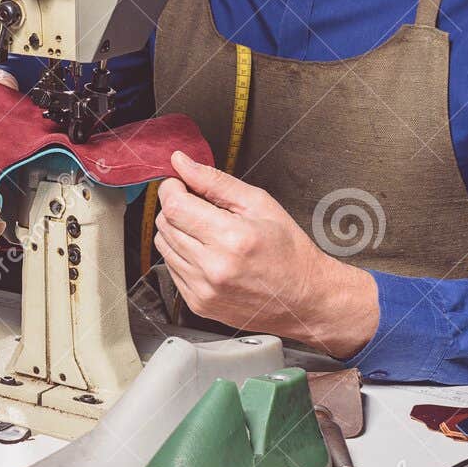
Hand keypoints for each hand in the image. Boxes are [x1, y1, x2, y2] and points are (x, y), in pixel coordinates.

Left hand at [153, 151, 378, 357]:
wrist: (305, 298)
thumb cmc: (288, 250)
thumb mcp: (259, 203)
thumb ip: (214, 181)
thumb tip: (181, 162)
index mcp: (231, 238)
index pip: (174, 206)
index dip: (172, 188)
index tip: (181, 184)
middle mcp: (213, 267)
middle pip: (165, 225)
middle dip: (176, 208)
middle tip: (200, 207)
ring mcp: (203, 290)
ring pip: (163, 247)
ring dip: (178, 232)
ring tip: (207, 232)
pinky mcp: (198, 304)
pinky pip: (171, 269)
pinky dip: (182, 256)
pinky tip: (207, 254)